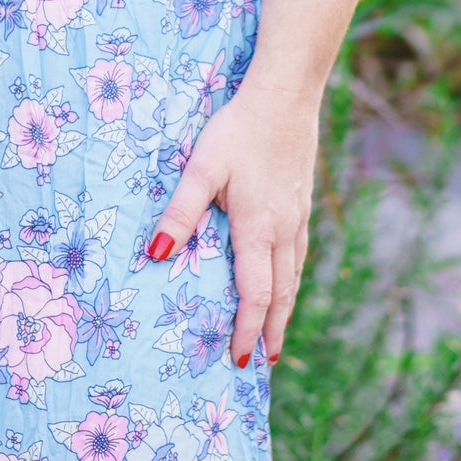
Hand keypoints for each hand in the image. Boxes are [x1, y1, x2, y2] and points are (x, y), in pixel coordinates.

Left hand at [146, 77, 318, 367]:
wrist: (286, 96)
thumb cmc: (239, 129)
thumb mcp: (202, 167)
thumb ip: (181, 211)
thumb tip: (158, 253)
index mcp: (259, 228)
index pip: (255, 294)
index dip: (247, 329)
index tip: (239, 360)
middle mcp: (285, 230)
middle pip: (282, 294)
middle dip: (270, 331)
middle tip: (262, 364)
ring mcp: (298, 216)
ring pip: (295, 276)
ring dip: (285, 310)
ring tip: (275, 337)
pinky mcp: (303, 202)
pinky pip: (299, 255)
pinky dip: (293, 281)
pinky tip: (287, 281)